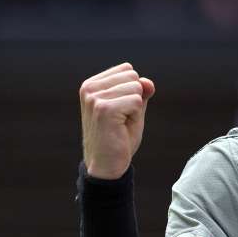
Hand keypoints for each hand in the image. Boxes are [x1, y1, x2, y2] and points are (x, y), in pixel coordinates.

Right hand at [79, 62, 156, 178]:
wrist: (106, 166)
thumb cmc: (118, 138)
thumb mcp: (132, 109)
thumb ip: (140, 92)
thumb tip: (148, 82)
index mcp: (92, 84)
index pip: (128, 70)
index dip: (132, 92)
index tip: (119, 111)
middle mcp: (89, 88)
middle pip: (133, 77)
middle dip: (135, 99)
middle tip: (121, 120)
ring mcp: (95, 98)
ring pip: (136, 88)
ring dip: (135, 109)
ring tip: (120, 125)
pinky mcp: (104, 108)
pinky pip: (136, 101)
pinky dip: (135, 117)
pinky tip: (120, 129)